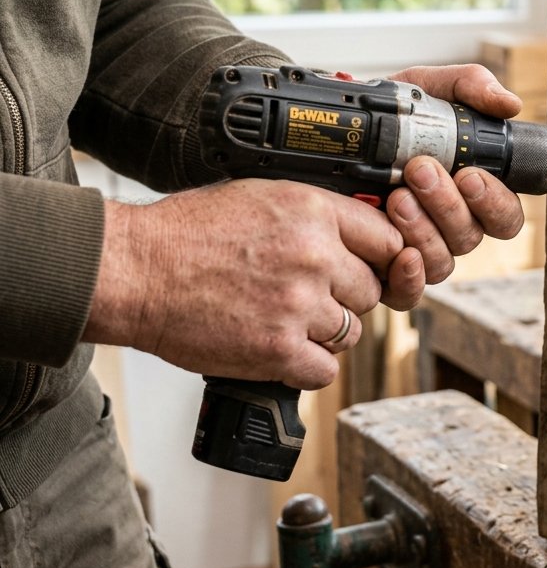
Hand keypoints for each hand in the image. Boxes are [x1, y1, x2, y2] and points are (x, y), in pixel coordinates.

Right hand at [85, 180, 405, 389]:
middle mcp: (315, 256)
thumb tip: (358, 235)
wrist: (137, 271)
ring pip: (351, 331)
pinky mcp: (278, 348)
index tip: (364, 268)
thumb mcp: (262, 197)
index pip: (388, 241)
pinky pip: (326, 369)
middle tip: (307, 296)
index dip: (379, 259)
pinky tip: (282, 350)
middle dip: (346, 297)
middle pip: (371, 291)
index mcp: (314, 212)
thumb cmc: (187, 234)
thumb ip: (316, 216)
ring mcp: (299, 304)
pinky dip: (307, 366)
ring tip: (285, 320)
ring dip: (325, 333)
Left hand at [379, 64, 525, 309]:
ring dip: (424, 229)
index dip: (494, 202)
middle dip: (448, 205)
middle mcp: (450, 226)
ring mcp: (418, 250)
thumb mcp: (426, 88)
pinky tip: (396, 252)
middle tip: (418, 170)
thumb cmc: (388, 115)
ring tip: (396, 196)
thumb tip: (509, 104)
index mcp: (471, 193)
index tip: (469, 174)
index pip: (505, 216)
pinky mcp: (384, 271)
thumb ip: (469, 86)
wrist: (328, 131)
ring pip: (442, 261)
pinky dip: (407, 277)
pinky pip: (407, 292)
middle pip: (471, 237)